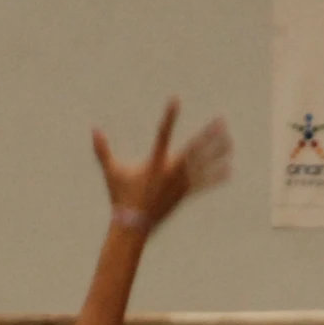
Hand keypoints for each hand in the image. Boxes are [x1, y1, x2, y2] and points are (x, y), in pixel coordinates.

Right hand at [94, 99, 232, 231]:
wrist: (133, 225)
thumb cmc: (120, 196)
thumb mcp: (111, 171)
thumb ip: (102, 149)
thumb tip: (93, 129)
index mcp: (154, 162)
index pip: (163, 132)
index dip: (169, 115)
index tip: (175, 100)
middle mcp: (171, 171)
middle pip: (194, 149)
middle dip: (208, 135)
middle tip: (221, 121)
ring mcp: (180, 184)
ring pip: (202, 165)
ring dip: (217, 153)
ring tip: (230, 141)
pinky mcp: (184, 195)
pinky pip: (203, 184)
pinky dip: (215, 177)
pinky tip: (228, 171)